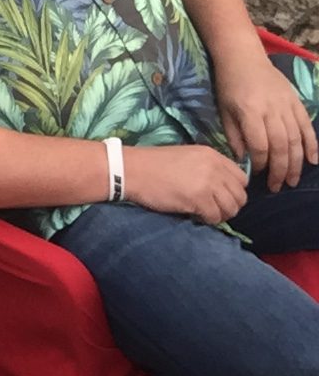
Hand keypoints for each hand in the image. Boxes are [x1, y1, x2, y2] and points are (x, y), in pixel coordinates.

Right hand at [123, 145, 248, 224]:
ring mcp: (207, 183)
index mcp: (213, 155)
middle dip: (229, 206)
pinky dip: (208, 220)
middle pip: (240, 195)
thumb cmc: (155, 165)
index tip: (220, 196)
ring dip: (220, 214)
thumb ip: (208, 168)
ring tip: (204, 213)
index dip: (233, 191)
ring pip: (231, 208)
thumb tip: (222, 189)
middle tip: (213, 209)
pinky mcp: (198, 198)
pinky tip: (195, 215)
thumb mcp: (188, 158)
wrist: (133, 170)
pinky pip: (215, 217)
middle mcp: (214, 167)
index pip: (241, 178)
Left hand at [214, 53, 317, 191]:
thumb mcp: (224, 110)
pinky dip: (312, 145)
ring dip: (296, 163)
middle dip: (280, 170)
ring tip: (292, 181)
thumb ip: (234, 136)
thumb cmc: (229, 84)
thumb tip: (243, 160)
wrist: (243, 57)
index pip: (260, 145)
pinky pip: (307, 126)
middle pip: (281, 146)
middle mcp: (272, 110)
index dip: (261, 163)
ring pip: (296, 139)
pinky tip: (313, 161)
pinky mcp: (296, 102)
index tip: (258, 174)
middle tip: (277, 187)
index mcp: (250, 111)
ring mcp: (287, 105)